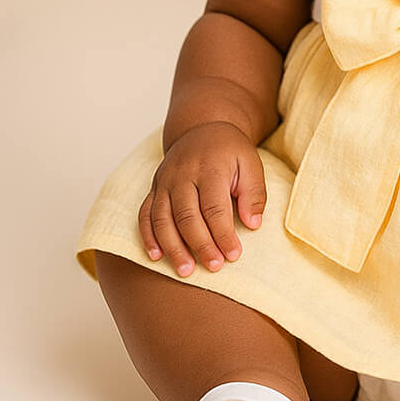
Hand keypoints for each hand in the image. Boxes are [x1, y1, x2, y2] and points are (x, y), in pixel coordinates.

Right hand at [137, 121, 267, 277]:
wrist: (201, 129)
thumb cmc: (230, 151)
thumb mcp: (251, 163)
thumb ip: (254, 193)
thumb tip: (252, 224)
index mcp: (209, 168)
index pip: (215, 208)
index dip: (223, 234)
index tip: (234, 255)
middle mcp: (182, 175)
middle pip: (187, 216)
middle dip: (200, 244)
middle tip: (214, 267)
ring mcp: (164, 182)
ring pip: (162, 218)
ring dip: (173, 247)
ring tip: (186, 270)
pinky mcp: (154, 188)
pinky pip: (145, 214)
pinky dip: (148, 237)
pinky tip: (156, 256)